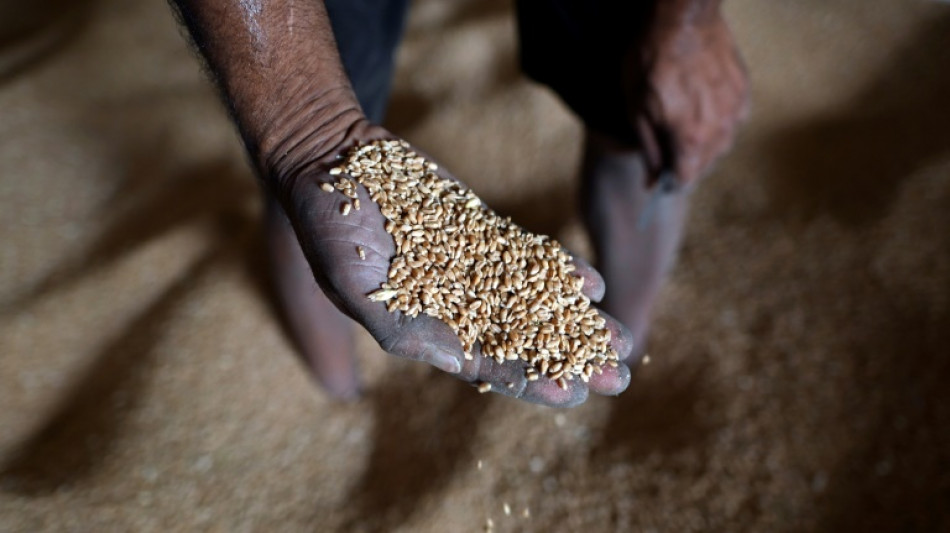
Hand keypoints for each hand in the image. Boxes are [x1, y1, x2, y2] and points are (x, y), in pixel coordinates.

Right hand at [272, 120, 634, 406]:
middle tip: (617, 378)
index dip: (528, 380)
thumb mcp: (351, 285)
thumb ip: (402, 326)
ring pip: (536, 302)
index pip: (486, 364)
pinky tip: (593, 285)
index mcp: (426, 330)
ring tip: (622, 340)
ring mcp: (473, 267)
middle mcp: (456, 304)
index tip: (569, 395)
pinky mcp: (482, 231)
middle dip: (570, 360)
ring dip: (578, 322)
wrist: (334, 162)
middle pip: (524, 339)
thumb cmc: (327, 229)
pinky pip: (528, 256)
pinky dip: (560, 270)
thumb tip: (457, 361)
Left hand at [626, 4, 748, 184]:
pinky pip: (733, 122)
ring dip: (703, 145)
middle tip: (667, 145)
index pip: (686, 180)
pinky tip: (702, 108)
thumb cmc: (652, 62)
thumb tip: (653, 181)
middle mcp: (721, 130)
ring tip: (684, 123)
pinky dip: (718, 123)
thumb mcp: (636, 110)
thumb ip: (649, 150)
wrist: (682, 19)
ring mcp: (737, 111)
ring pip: (722, 146)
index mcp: (692, 139)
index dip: (670, 182)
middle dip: (685, 164)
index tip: (660, 177)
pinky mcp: (744, 93)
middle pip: (705, 166)